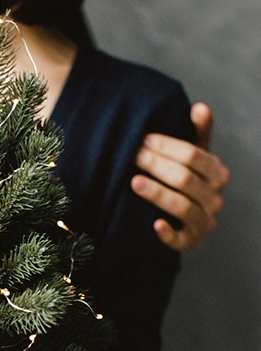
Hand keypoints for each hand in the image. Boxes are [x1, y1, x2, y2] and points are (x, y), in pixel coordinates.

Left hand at [132, 102, 229, 250]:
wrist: (180, 217)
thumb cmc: (184, 179)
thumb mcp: (192, 156)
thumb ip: (197, 133)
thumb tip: (200, 107)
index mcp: (218, 173)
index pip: (194, 156)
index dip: (167, 146)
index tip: (143, 139)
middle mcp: (215, 199)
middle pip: (185, 179)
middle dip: (156, 165)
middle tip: (132, 155)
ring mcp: (204, 222)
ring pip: (182, 206)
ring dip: (157, 194)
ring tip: (134, 181)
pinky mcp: (191, 242)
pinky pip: (181, 240)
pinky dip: (168, 233)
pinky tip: (154, 224)